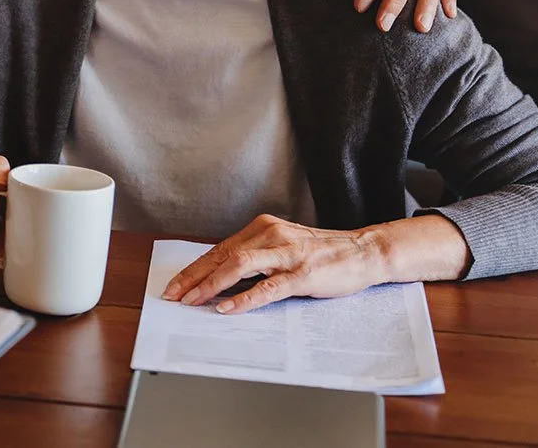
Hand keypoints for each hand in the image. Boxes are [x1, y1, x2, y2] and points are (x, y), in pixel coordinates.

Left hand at [160, 215, 386, 314]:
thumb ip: (255, 258)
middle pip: (222, 256)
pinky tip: (227, 308)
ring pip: (239, 266)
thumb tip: (220, 279)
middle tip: (174, 295)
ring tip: (193, 301)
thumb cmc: (321, 253)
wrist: (363, 251)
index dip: (194, 268)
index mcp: (262, 228)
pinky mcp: (302, 273)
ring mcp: (286, 254)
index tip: (175, 285)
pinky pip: (268, 287)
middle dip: (194, 277)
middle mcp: (270, 235)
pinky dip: (244, 298)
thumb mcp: (282, 247)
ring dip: (211, 285)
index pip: (219, 250)